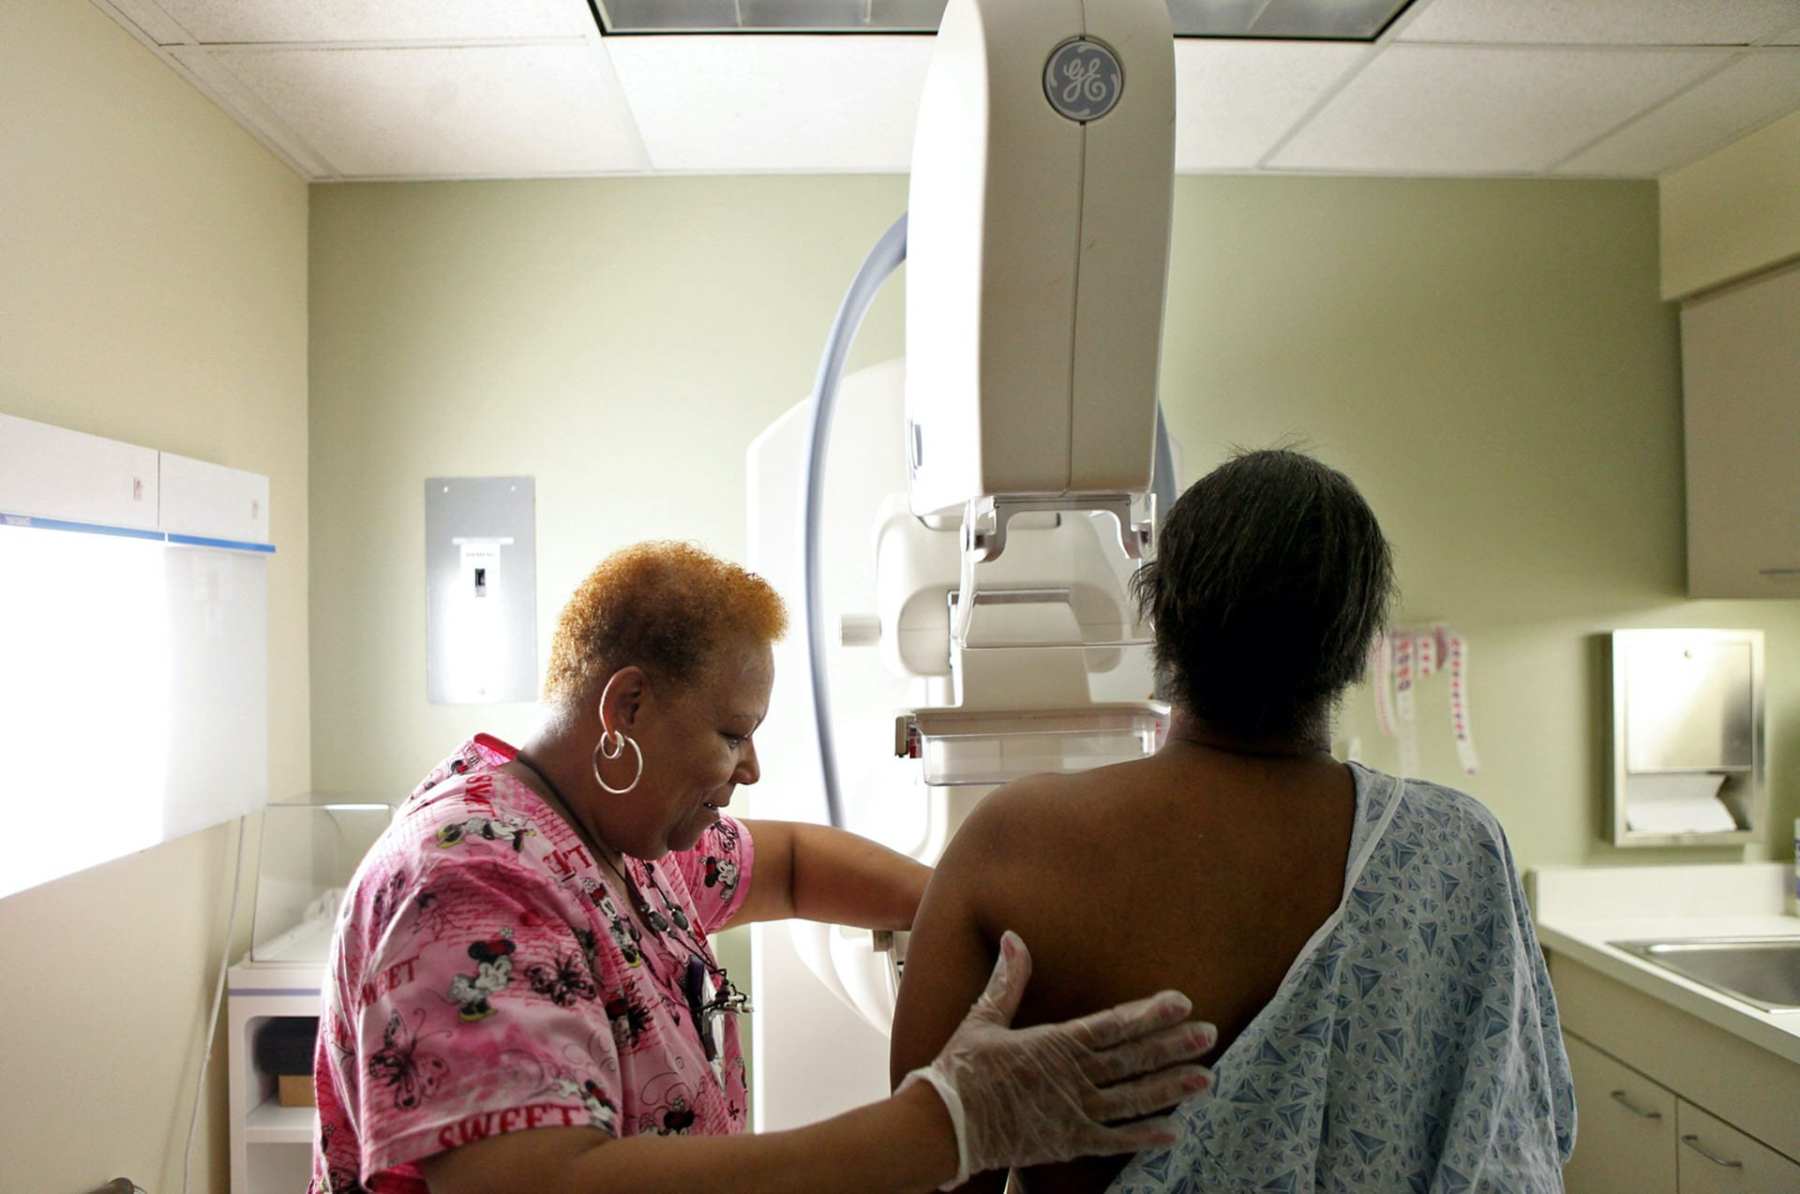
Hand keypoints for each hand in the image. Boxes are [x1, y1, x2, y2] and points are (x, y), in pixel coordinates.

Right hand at [896, 931, 1214, 1187]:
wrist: (943, 1126)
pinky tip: (1174, 1129)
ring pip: (1133, 1098)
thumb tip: (1015, 937)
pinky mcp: (1069, 1144)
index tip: (1181, 1002)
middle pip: (1133, 1059)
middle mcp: (1072, 1078)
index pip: (1113, 1024)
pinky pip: (1115, 1140)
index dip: (1150, 1013)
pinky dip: (1146, 1136)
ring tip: (1205, 1077)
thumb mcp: (983, 1018)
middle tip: (1210, 1033)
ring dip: (1171, 1087)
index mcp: (1054, 1043)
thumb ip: (1007, 980)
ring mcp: (1074, 1113)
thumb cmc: (960, 1070)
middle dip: (1174, 1045)